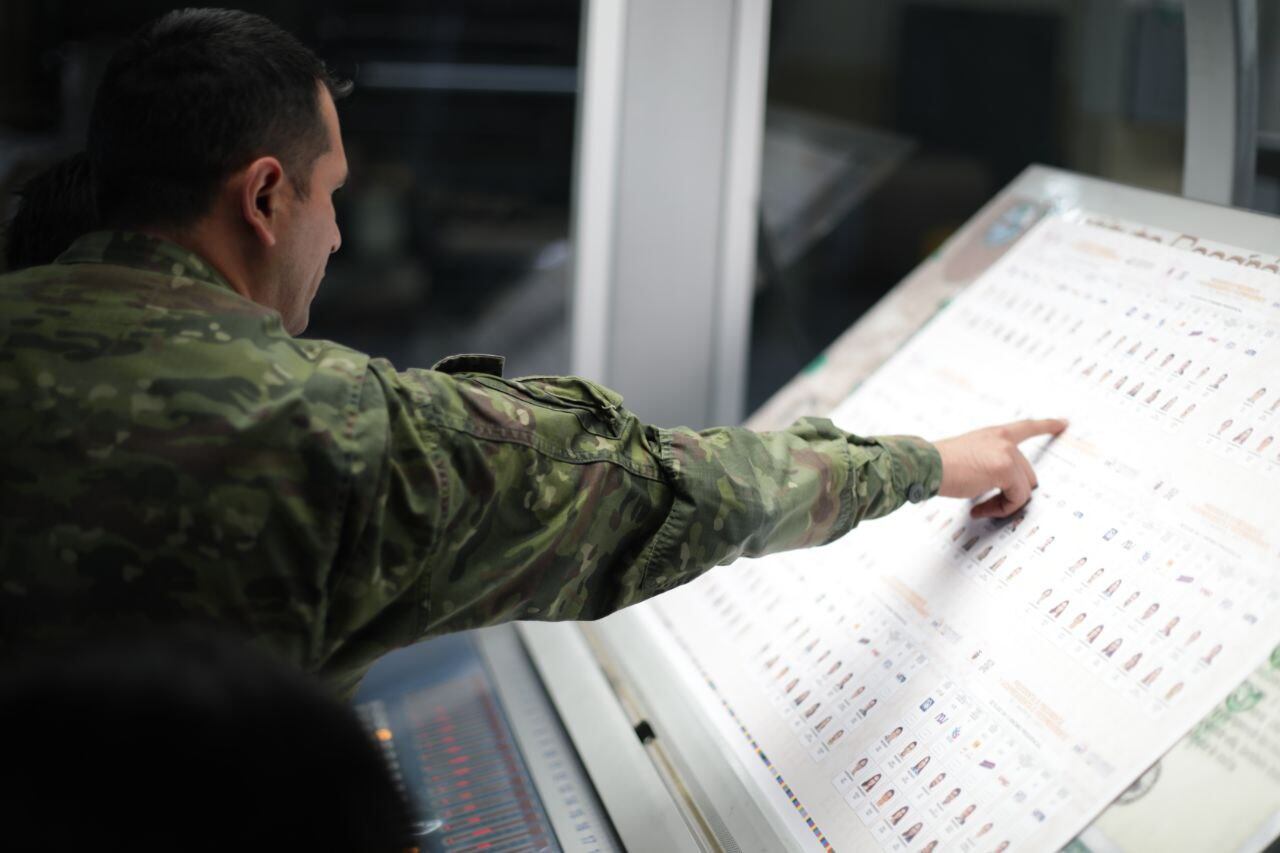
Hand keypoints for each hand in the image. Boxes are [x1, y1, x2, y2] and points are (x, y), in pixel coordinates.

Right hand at [933, 418, 1067, 518]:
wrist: (926, 465)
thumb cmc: (939, 464)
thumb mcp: (969, 455)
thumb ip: (990, 462)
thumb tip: (1003, 487)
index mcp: (994, 434)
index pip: (1026, 426)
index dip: (1047, 425)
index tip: (1063, 423)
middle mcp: (1004, 441)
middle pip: (1028, 473)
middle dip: (1012, 492)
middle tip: (987, 503)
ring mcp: (1007, 454)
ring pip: (1025, 488)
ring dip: (1005, 503)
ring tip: (981, 508)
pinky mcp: (1005, 470)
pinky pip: (1017, 498)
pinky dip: (1001, 509)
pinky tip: (979, 509)